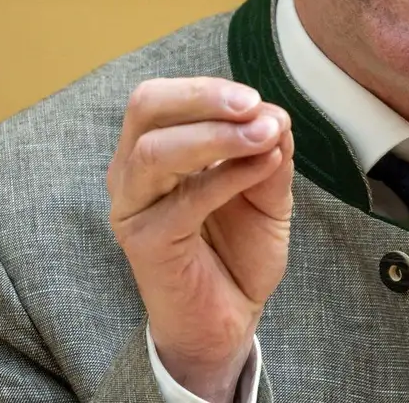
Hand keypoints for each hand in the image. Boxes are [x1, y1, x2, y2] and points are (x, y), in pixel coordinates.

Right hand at [107, 77, 294, 400]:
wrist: (230, 318)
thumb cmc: (239, 249)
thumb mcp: (267, 191)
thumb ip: (268, 152)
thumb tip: (275, 116)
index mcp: (153, 149)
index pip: (161, 98)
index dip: (207, 89)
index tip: (257, 99)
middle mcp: (132, 172)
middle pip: (145, 108)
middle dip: (202, 97)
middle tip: (254, 106)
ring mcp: (133, 207)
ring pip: (154, 151)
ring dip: (216, 136)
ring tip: (266, 136)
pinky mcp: (145, 243)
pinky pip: (182, 201)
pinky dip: (227, 177)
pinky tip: (263, 168)